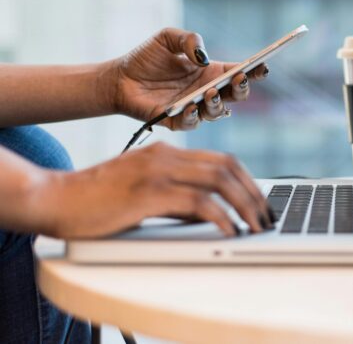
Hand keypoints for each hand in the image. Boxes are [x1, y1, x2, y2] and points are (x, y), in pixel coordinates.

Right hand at [32, 142, 273, 238]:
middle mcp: (166, 156)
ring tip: (256, 226)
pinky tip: (229, 230)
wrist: (55, 198)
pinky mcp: (148, 193)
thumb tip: (209, 214)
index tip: (260, 202)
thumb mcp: (144, 191)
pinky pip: (197, 202)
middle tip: (266, 217)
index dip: (248, 180)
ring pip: (219, 181)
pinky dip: (220, 217)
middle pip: (227, 167)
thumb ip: (176, 197)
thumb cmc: (97, 200)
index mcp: (167, 152)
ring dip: (244, 205)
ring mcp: (157, 171)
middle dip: (254, 193)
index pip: (222, 159)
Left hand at [107, 28, 268, 129]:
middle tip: (239, 79)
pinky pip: (192, 123)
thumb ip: (189, 39)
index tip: (262, 65)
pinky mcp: (177, 121)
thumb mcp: (167, 38)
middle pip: (236, 95)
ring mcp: (194, 108)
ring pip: (218, 112)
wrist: (119, 78)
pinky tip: (191, 106)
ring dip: (218, 103)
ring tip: (210, 92)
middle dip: (242, 88)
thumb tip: (203, 57)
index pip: (240, 73)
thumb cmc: (146, 58)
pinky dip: (194, 116)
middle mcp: (207, 91)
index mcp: (211, 72)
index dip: (254, 71)